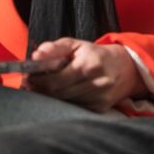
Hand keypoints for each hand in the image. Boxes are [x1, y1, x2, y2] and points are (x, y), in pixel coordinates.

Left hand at [25, 37, 142, 112]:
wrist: (125, 68)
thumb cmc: (94, 54)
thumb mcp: (76, 44)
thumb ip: (55, 48)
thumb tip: (36, 55)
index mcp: (89, 64)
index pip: (55, 79)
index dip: (38, 80)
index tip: (28, 77)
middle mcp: (97, 83)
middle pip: (58, 94)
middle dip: (40, 89)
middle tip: (30, 84)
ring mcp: (99, 98)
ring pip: (64, 102)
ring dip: (50, 97)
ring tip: (43, 87)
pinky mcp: (100, 108)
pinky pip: (74, 107)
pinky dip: (63, 101)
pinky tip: (60, 94)